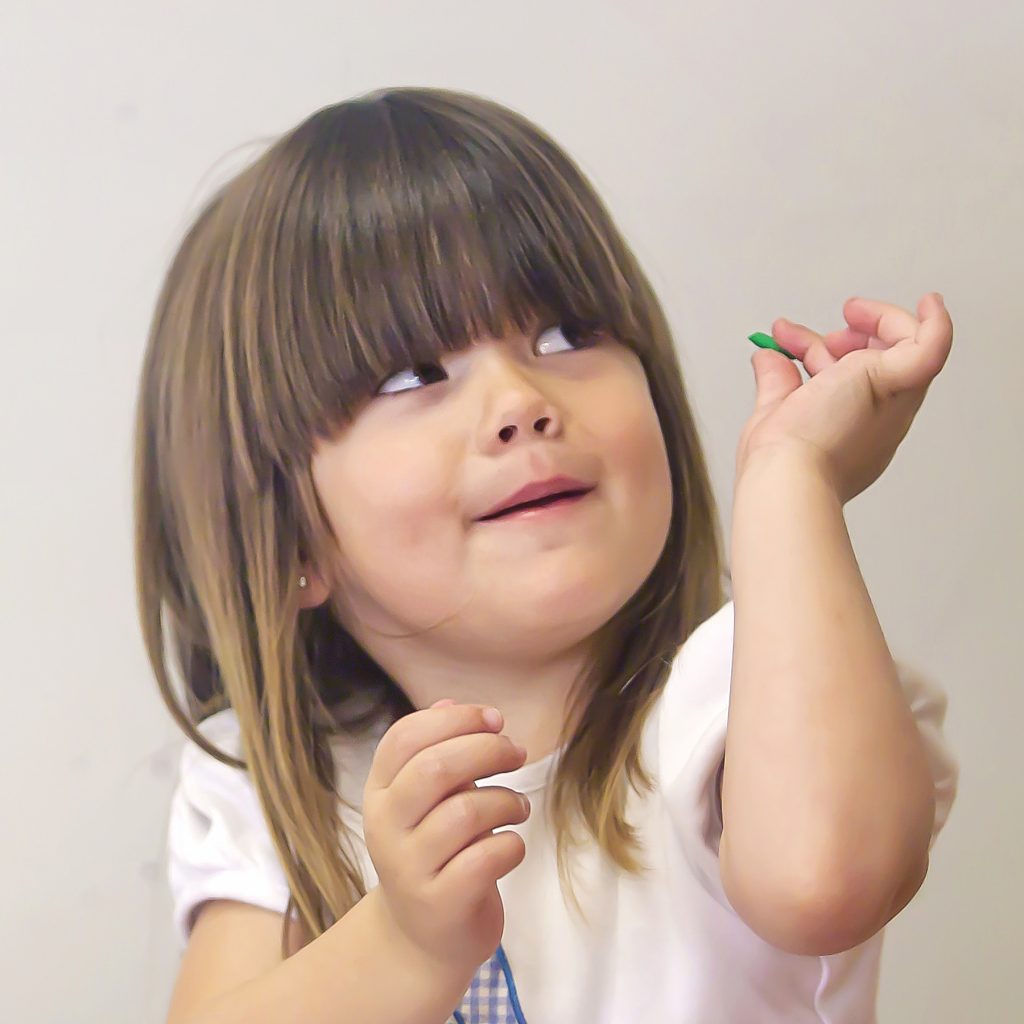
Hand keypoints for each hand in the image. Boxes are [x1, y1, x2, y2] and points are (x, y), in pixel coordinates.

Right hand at [362, 700, 529, 970]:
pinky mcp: (440, 904)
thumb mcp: (427, 800)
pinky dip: (511, 844)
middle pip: (436, 767)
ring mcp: (409, 869)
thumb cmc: (434, 852)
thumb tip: (451, 702)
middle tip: (516, 753)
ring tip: (519, 806)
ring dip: (507, 800)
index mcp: (380, 792)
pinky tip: (511, 845)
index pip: (405, 737)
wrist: (421, 939)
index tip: (494, 719)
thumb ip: (437, 751)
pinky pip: (486, 858)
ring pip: (466, 811)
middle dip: (487, 750)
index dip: (455, 719)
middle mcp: (385, 827)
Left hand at [736, 292, 953, 502]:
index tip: (789, 338)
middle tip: (824, 334)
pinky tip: (931, 302)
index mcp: (852, 430)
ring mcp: (892, 403)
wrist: (788, 476)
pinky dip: (936, 323)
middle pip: (878, 363)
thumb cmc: (778, 463)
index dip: (822, 353)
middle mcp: (879, 418)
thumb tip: (766, 356)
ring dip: (877, 322)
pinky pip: (933, 347)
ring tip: (849, 312)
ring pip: (903, 350)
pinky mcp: (896, 383)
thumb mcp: (772, 411)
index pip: (848, 380)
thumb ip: (774, 381)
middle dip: (849, 338)